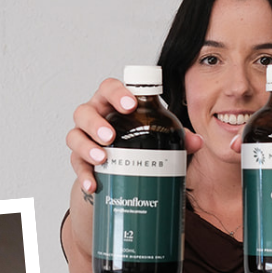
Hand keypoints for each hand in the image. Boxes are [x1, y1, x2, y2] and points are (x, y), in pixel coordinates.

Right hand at [68, 78, 202, 193]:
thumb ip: (178, 137)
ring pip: (74, 135)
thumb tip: (196, 141)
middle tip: (111, 136)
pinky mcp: (79, 160)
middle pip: (84, 111)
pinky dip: (84, 175)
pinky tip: (94, 184)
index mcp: (113, 103)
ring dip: (86, 147)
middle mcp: (95, 116)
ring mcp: (84, 138)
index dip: (117, 93)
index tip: (130, 104)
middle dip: (96, 123)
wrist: (121, 169)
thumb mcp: (159, 138)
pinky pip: (76, 164)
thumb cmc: (140, 142)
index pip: (109, 88)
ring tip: (103, 158)